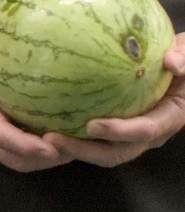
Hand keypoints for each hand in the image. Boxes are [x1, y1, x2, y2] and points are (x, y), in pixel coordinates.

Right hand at [0, 32, 68, 172]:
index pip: (0, 135)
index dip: (27, 145)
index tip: (54, 147)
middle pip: (13, 158)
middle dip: (45, 159)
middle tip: (77, 147)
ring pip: (14, 162)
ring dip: (43, 161)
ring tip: (73, 147)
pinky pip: (12, 158)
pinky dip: (34, 156)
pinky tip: (55, 144)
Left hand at [51, 32, 184, 167]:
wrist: (179, 66)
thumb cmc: (184, 59)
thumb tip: (172, 62)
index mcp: (169, 117)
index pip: (145, 131)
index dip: (120, 132)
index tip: (93, 125)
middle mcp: (148, 132)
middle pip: (116, 152)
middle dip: (85, 151)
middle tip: (52, 140)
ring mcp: (130, 133)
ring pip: (100, 150)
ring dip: (72, 149)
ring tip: (41, 138)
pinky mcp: (114, 126)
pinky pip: (91, 136)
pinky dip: (70, 133)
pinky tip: (40, 120)